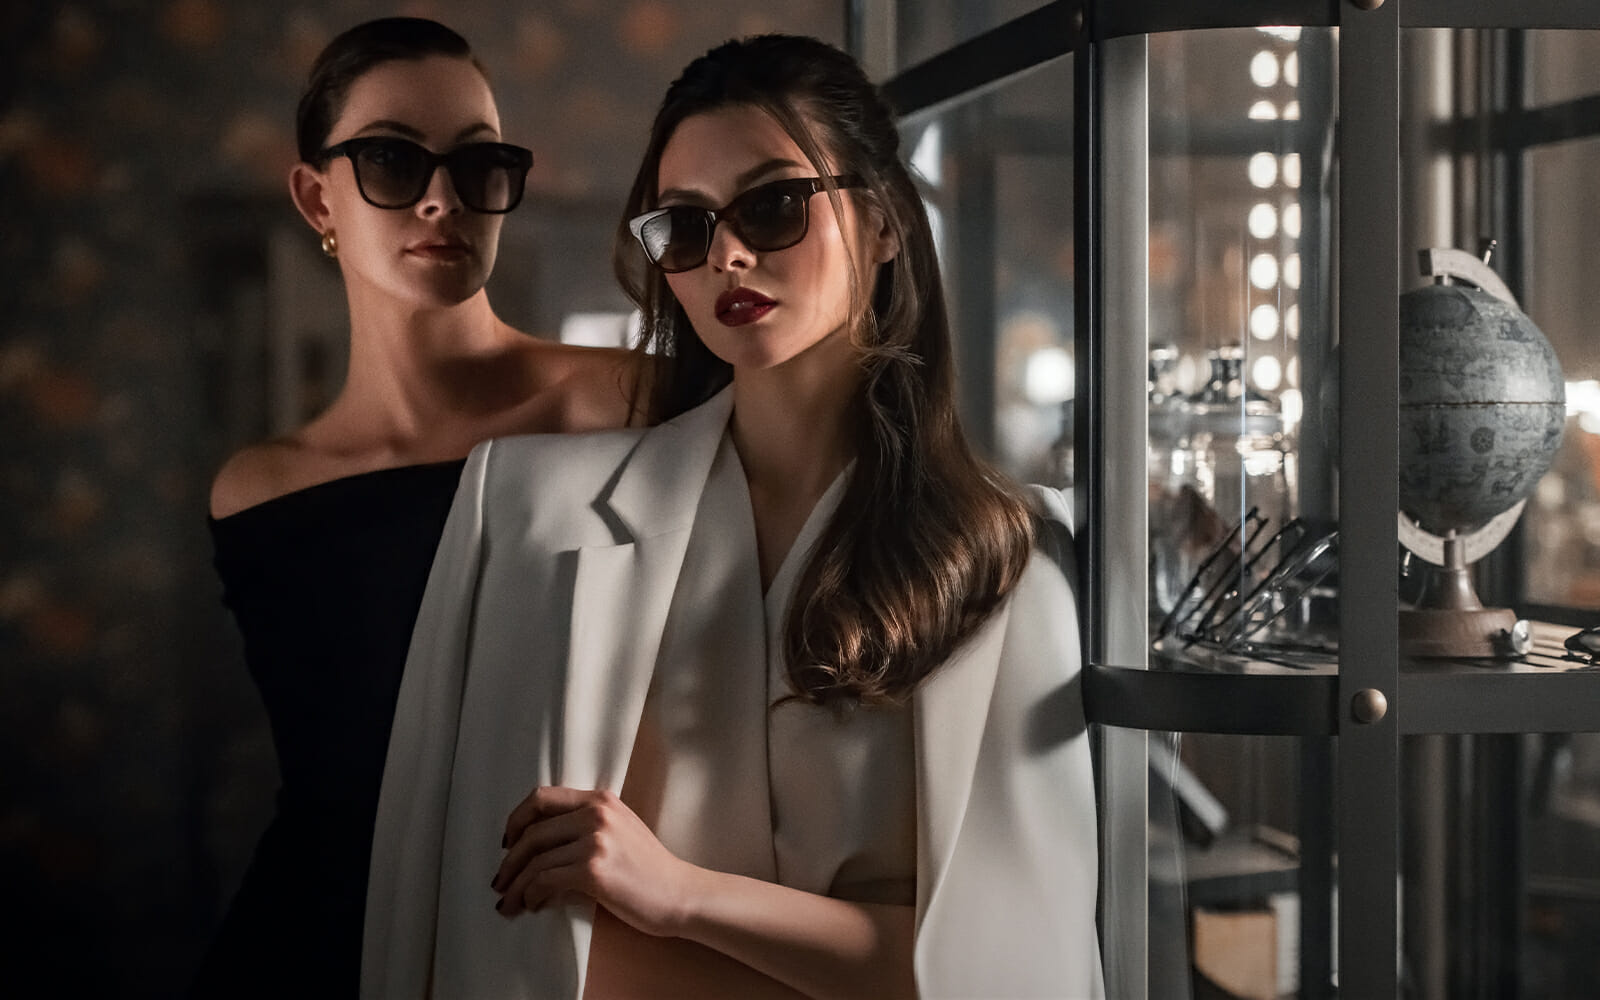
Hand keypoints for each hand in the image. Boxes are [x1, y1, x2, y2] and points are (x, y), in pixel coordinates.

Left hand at [490, 786, 695, 936]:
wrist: (680, 894)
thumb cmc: (649, 870)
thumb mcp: (619, 832)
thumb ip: (585, 827)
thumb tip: (537, 848)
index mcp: (600, 799)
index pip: (542, 797)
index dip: (516, 820)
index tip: (507, 843)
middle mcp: (596, 813)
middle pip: (531, 831)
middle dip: (509, 861)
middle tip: (500, 882)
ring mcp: (595, 840)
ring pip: (535, 860)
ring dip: (515, 885)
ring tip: (508, 903)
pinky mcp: (593, 870)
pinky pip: (545, 881)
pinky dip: (531, 895)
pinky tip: (531, 906)